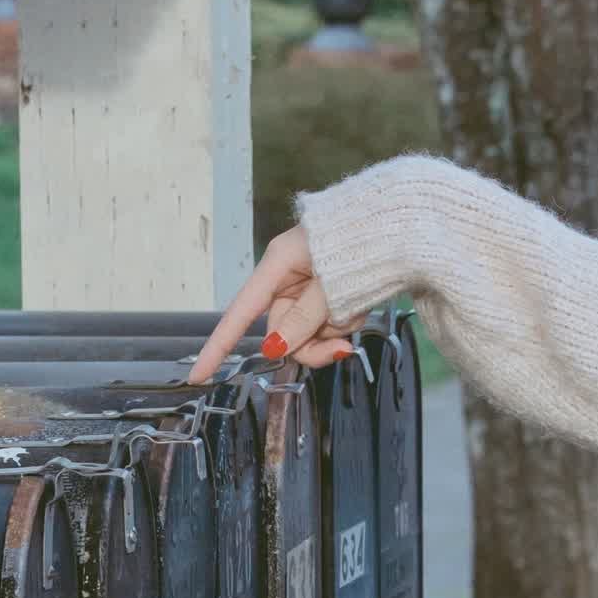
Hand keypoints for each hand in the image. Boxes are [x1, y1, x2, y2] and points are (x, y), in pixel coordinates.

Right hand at [186, 224, 359, 384]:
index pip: (239, 313)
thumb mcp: (329, 285)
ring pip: (310, 329)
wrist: (399, 222)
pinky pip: (328, 320)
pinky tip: (363, 306)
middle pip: (283, 331)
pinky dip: (345, 320)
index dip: (219, 346)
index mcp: (277, 265)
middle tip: (341, 348)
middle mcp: (288, 276)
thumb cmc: (361, 243)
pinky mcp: (327, 290)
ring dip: (334, 329)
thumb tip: (274, 347)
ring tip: (358, 309)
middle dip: (312, 344)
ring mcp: (308, 284)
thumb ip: (302, 319)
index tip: (198, 375)